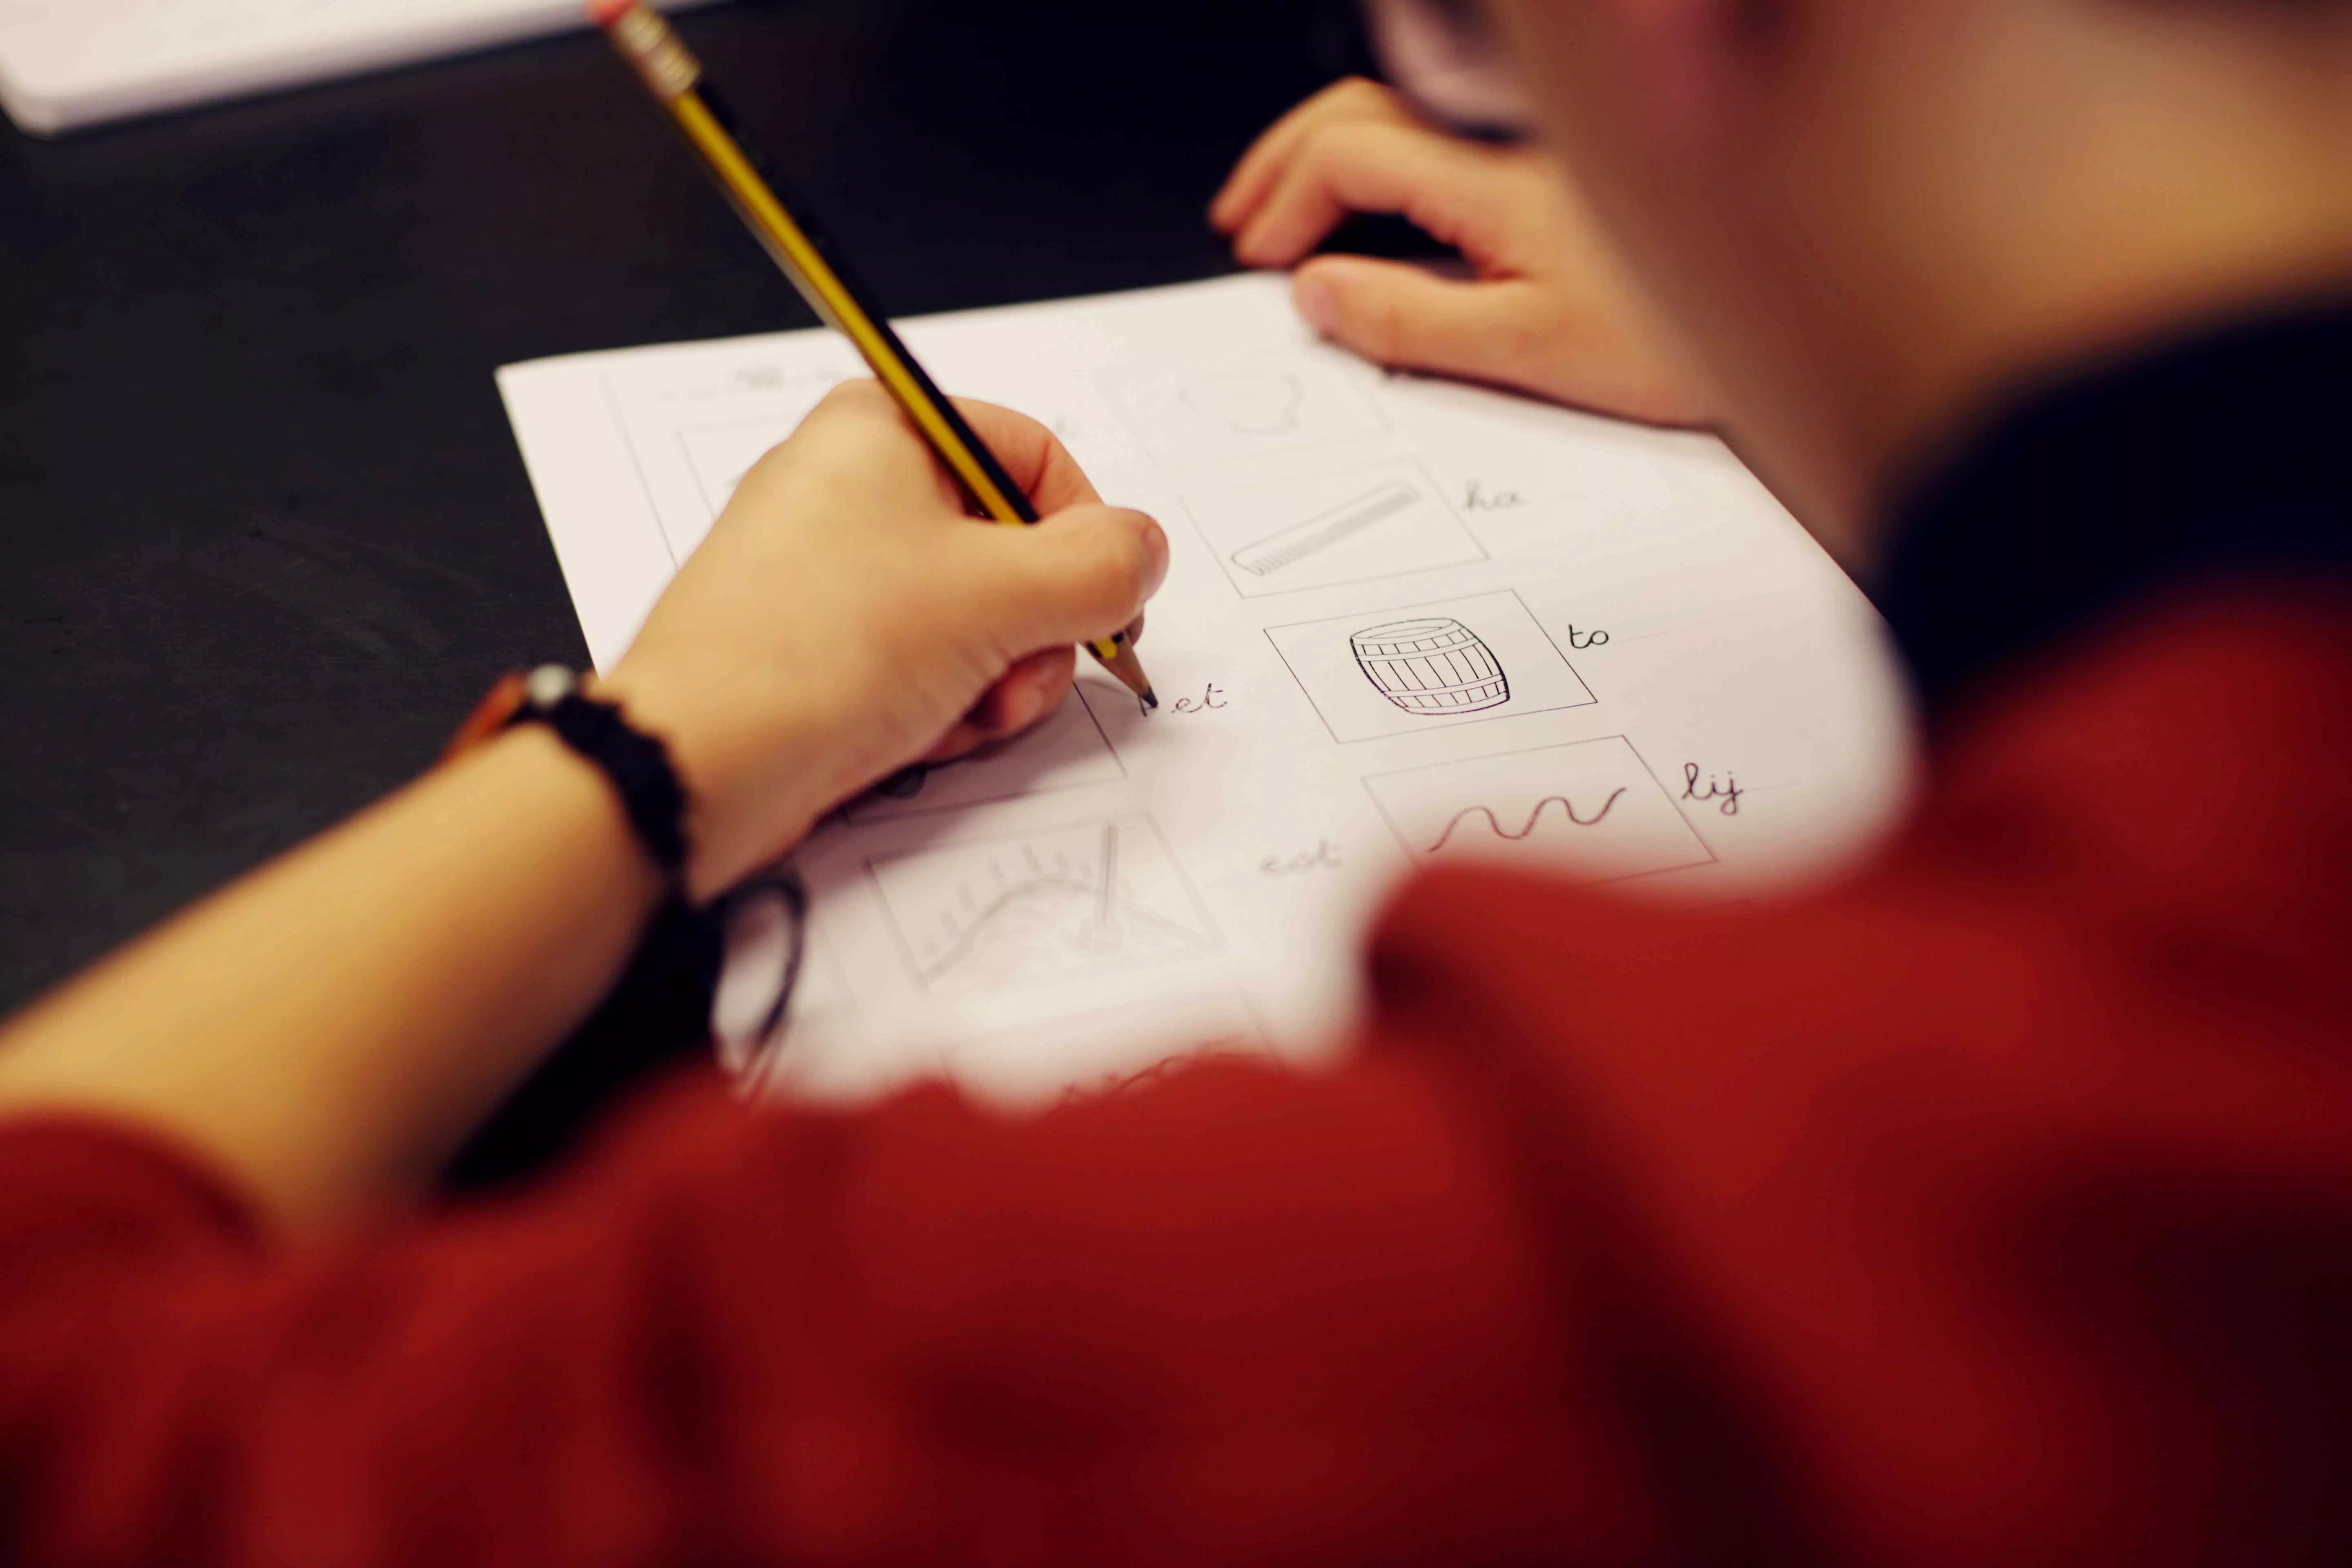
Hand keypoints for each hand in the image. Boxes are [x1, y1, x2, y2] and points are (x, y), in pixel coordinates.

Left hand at [604, 385, 1165, 899]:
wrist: (697, 763)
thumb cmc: (821, 652)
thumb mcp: (996, 596)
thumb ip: (1097, 567)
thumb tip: (1143, 550)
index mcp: (883, 428)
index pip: (1033, 456)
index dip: (1085, 535)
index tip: (1105, 604)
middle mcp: (852, 485)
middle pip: (1010, 546)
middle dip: (1033, 630)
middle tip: (1018, 674)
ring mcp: (831, 570)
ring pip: (973, 617)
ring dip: (993, 679)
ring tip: (961, 715)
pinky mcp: (819, 645)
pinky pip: (921, 663)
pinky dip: (940, 704)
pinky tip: (917, 736)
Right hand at [1211, 78, 1711, 426]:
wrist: (1795, 317)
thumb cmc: (1679, 342)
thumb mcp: (1526, 352)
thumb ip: (1411, 320)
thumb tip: (1319, 294)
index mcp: (1493, 178)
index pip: (1349, 149)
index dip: (1286, 198)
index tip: (1262, 259)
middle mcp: (1510, 143)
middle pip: (1361, 110)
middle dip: (1286, 161)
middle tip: (1247, 224)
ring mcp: (1533, 149)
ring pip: (1402, 114)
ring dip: (1330, 155)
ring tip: (1291, 215)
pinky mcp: (1557, 168)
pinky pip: (1446, 142)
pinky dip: (1387, 164)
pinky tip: (1378, 210)